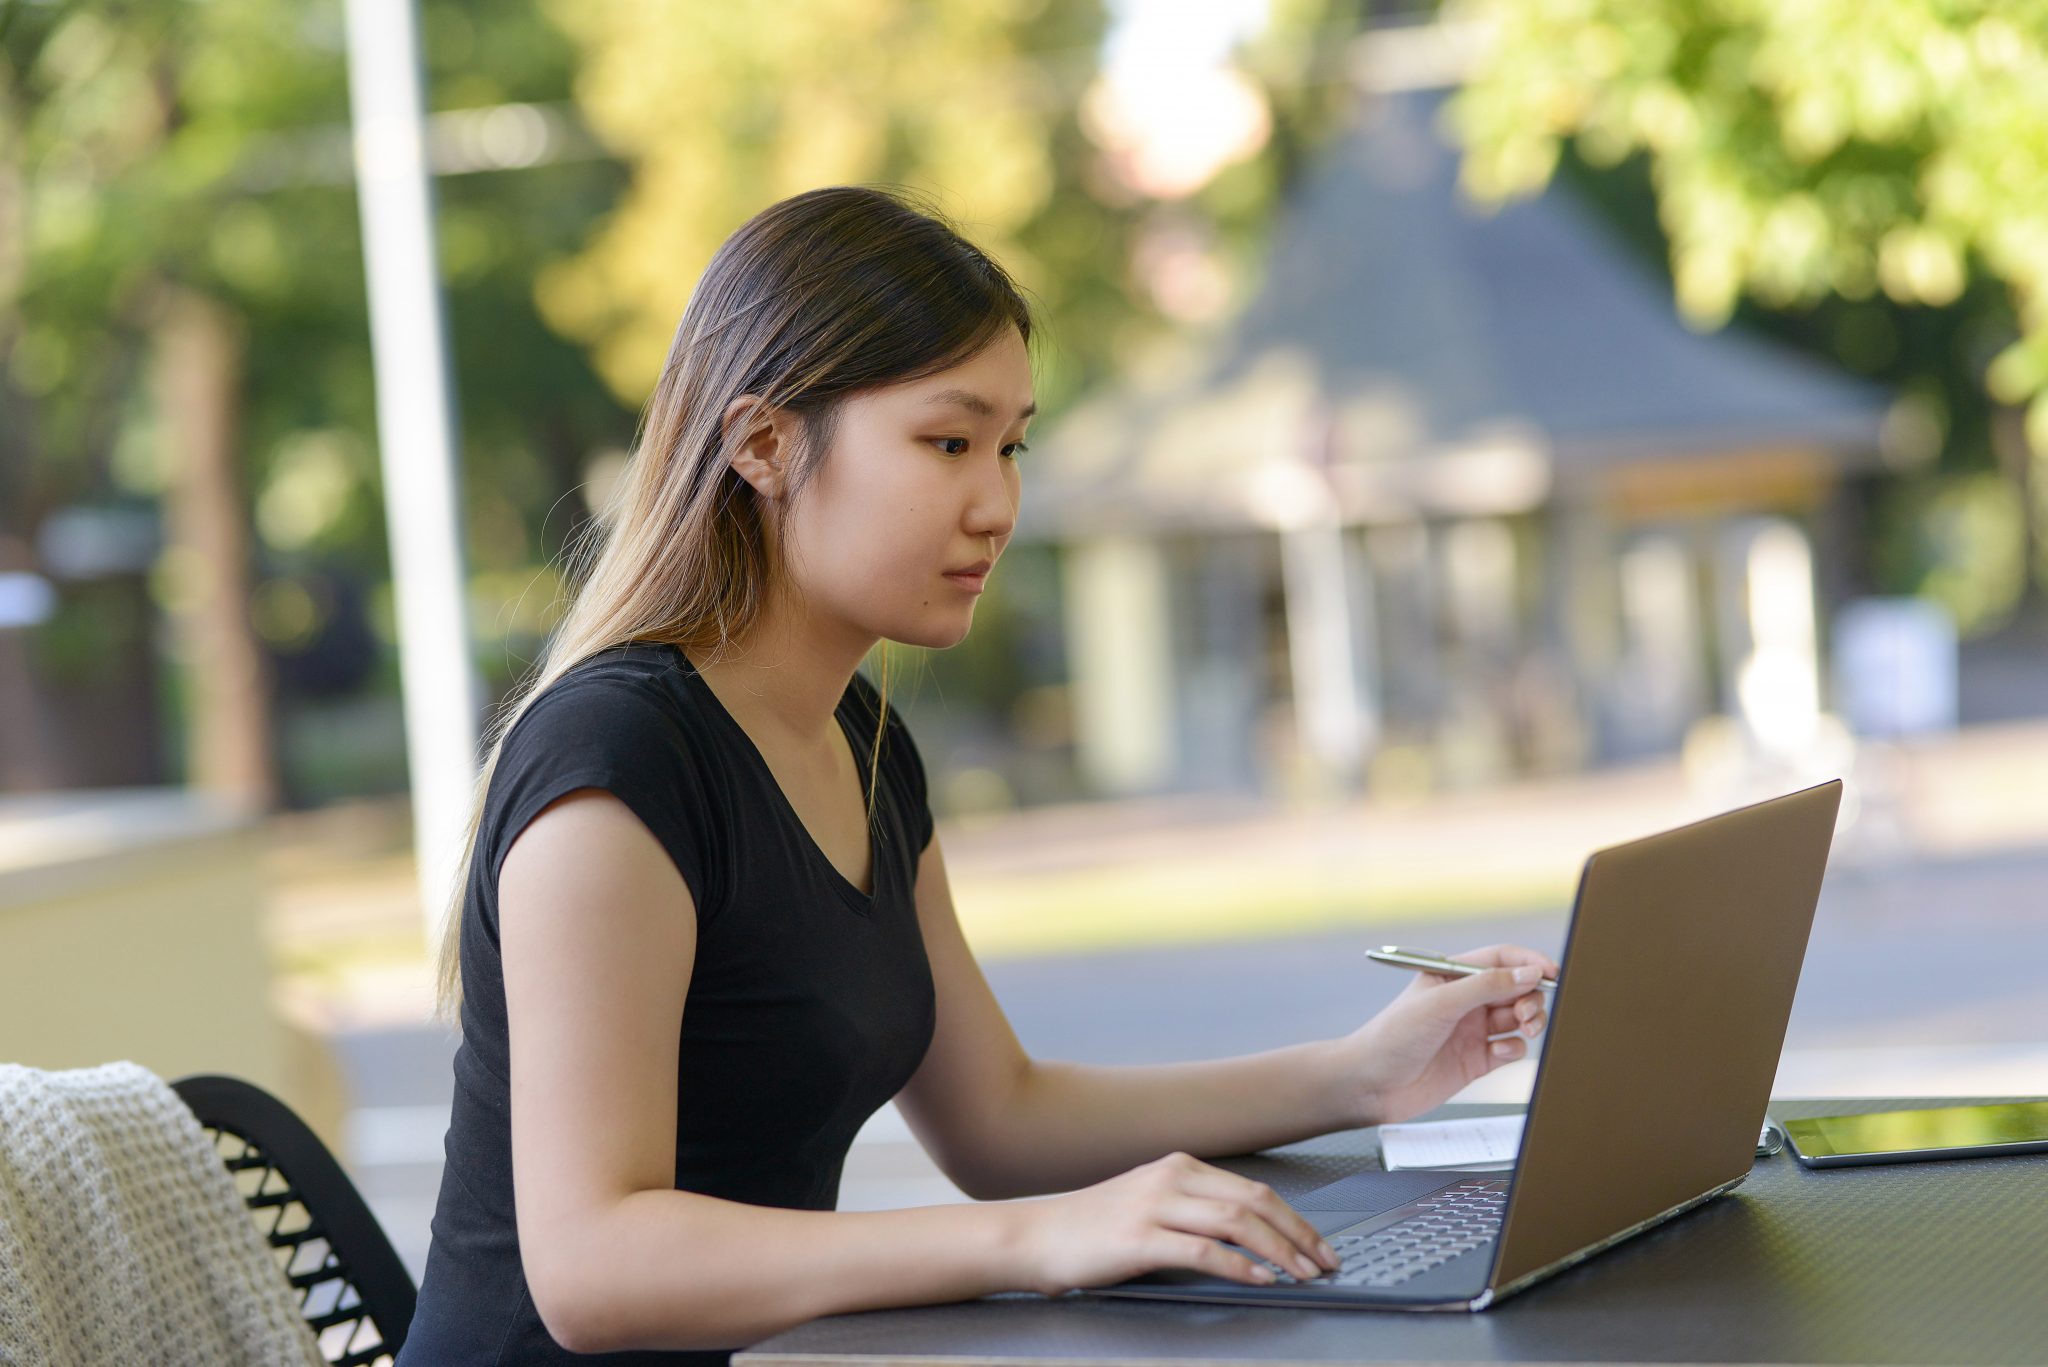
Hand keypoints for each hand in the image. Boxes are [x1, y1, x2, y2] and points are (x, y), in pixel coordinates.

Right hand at [1008, 1151, 1340, 1294]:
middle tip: (1325, 1262)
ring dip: (1280, 1250)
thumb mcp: (1149, 1205)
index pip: (1253, 1189)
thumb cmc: (1091, 1228)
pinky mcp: (1140, 1239)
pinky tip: (1261, 1279)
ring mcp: (1155, 1206)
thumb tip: (1249, 1238)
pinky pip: (1204, 1251)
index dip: (1294, 1219)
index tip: (1319, 1244)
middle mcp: (1171, 1178)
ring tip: (1303, 1273)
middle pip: (1254, 1202)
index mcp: (1178, 1167)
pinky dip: (1240, 1266)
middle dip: (1298, 1234)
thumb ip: (1193, 1212)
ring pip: (1237, 1222)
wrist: (1035, 1237)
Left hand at [1336, 943, 1559, 1126]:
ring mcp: (1473, 1030)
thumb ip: (1486, 986)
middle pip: (1517, 988)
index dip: (1529, 963)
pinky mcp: (1477, 1060)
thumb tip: (1531, 973)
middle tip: (1525, 1014)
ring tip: (1525, 1030)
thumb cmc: (1393, 1036)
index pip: (1501, 959)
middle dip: (1531, 997)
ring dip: (1530, 1020)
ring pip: (1519, 1018)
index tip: (1552, 973)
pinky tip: (1499, 1054)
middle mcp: (1466, 1000)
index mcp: (1452, 975)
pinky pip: (1511, 1048)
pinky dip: (1514, 1049)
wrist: (1372, 1085)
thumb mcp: (1440, 1002)